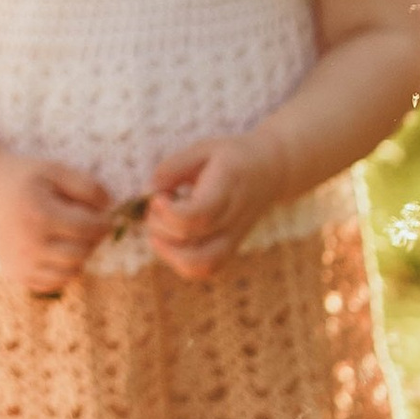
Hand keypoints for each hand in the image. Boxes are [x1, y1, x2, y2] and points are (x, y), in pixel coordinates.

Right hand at [0, 149, 116, 293]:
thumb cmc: (25, 178)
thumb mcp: (55, 170)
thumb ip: (86, 185)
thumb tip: (109, 206)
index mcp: (39, 215)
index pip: (88, 229)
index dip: (104, 223)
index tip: (106, 217)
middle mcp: (28, 244)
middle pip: (81, 252)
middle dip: (92, 239)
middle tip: (88, 225)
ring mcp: (20, 262)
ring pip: (70, 272)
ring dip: (79, 255)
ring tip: (72, 237)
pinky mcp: (16, 273)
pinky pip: (53, 281)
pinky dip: (63, 269)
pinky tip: (57, 249)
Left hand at [144, 132, 284, 278]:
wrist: (272, 171)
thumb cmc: (232, 157)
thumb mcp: (203, 149)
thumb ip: (172, 168)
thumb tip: (147, 192)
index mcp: (228, 186)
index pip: (198, 215)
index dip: (168, 213)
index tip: (157, 197)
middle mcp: (233, 218)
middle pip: (191, 240)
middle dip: (159, 225)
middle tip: (158, 202)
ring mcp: (234, 238)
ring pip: (198, 265)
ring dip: (167, 250)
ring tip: (161, 224)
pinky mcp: (230, 250)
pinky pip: (203, 269)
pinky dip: (179, 261)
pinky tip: (171, 238)